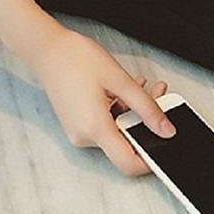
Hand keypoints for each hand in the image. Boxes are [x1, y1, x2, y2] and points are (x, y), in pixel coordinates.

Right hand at [24, 23, 176, 175]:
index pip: (128, 163)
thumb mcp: (119, 80)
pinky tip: (125, 88)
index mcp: (95, 128)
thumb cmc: (76, 59)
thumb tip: (166, 130)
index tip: (165, 144)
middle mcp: (84, 136)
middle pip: (125, 143)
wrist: (47, 49)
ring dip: (133, 111)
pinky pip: (105, 124)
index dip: (151, 159)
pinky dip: (119, 109)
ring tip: (141, 84)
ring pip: (117, 131)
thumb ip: (146, 107)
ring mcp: (79, 131)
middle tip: (158, 94)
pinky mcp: (77, 123)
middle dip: (145, 121)